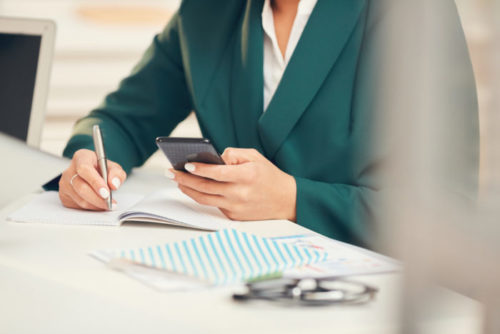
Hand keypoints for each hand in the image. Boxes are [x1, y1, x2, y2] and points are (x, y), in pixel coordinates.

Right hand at [59, 149, 126, 210]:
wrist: (93, 175)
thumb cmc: (102, 169)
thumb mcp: (114, 168)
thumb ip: (117, 174)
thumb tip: (114, 184)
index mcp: (82, 158)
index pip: (84, 169)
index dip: (95, 182)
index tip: (106, 192)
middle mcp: (70, 170)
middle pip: (81, 187)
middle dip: (97, 198)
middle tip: (110, 203)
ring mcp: (65, 184)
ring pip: (80, 199)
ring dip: (96, 205)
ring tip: (108, 205)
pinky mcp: (64, 196)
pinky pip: (78, 206)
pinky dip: (91, 208)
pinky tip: (99, 205)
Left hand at [167, 148, 296, 220]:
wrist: (287, 201)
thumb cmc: (269, 176)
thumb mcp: (255, 157)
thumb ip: (233, 154)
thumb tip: (213, 157)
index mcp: (246, 176)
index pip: (217, 173)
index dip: (199, 169)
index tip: (185, 164)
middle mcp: (239, 193)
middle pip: (205, 187)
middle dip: (184, 179)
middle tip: (171, 172)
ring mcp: (236, 207)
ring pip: (204, 199)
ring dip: (188, 189)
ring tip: (178, 181)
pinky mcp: (234, 216)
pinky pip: (214, 205)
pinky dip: (202, 196)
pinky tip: (194, 188)